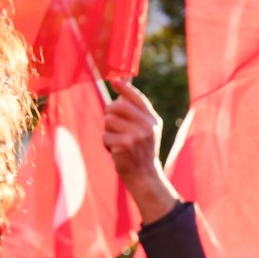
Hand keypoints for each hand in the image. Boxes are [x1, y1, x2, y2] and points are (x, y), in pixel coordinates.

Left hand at [102, 80, 179, 223]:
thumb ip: (136, 113)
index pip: (136, 98)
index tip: (114, 81)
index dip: (124, 88)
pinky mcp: (124, 145)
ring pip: (108, 120)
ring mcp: (136, 136)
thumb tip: (119, 92)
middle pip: (117, 106)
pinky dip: (107, 144)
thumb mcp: (145, 131)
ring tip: (118, 142)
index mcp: (153, 120)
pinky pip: (105, 135)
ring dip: (108, 131)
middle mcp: (147, 126)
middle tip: (114, 125)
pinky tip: (116, 152)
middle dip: (110, 113)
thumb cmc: (141, 151)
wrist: (145, 176)